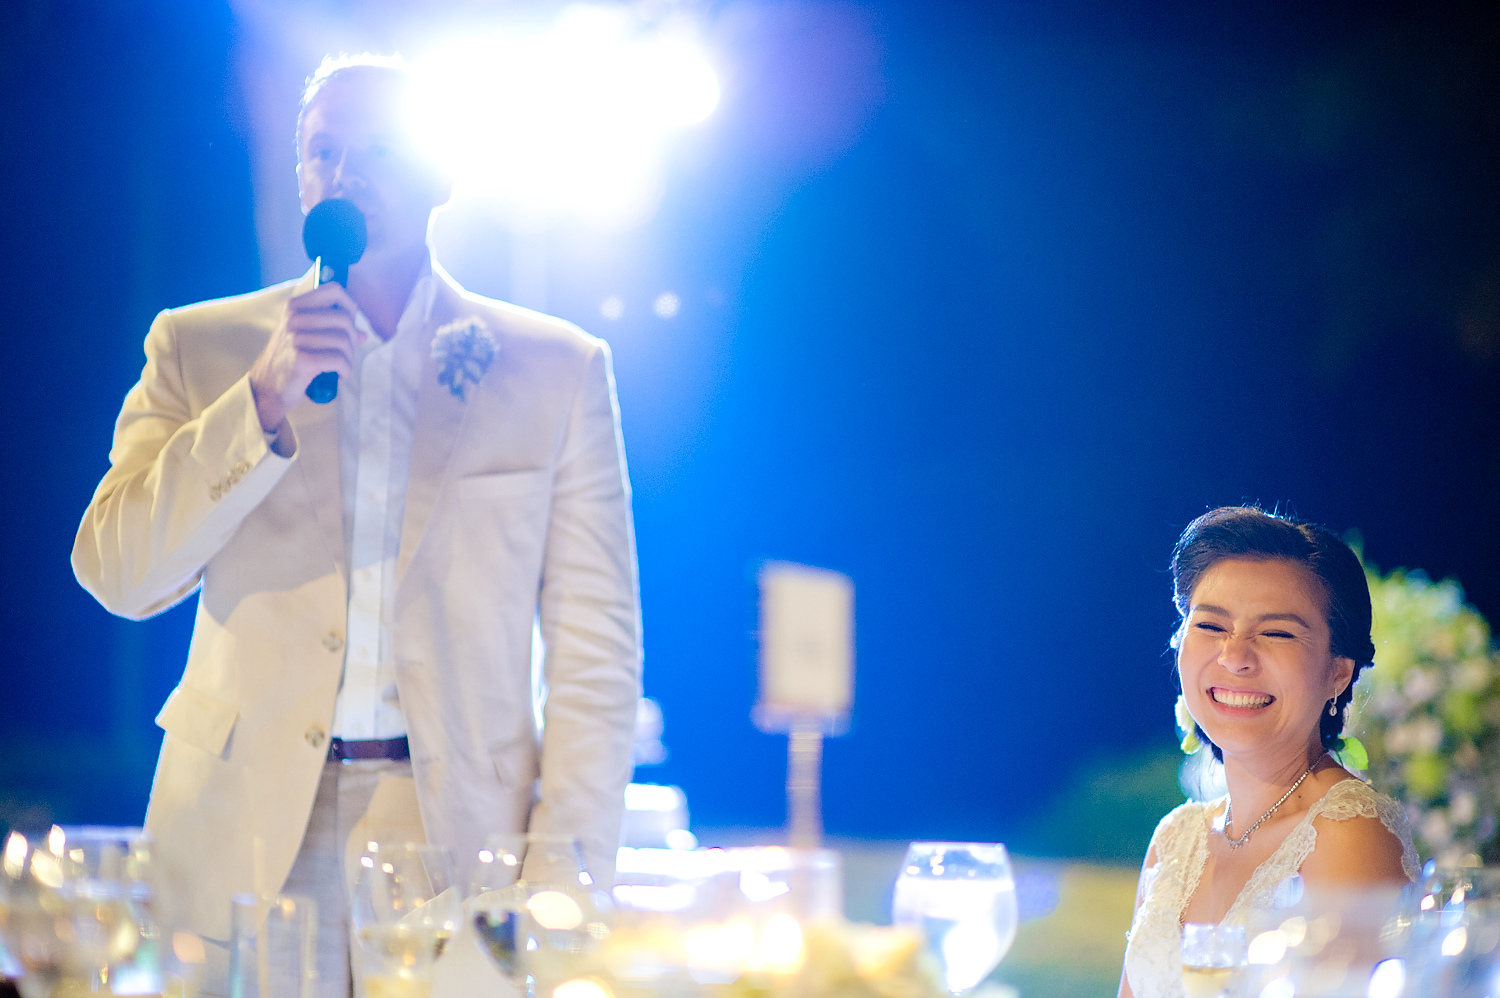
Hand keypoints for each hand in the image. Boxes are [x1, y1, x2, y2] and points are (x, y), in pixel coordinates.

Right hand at [248, 282, 365, 432]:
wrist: (267, 387)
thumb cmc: (290, 359)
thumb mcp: (305, 336)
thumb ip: (332, 330)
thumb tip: (363, 334)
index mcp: (295, 307)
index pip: (334, 290)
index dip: (349, 305)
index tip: (350, 323)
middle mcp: (294, 319)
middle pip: (343, 318)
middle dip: (351, 337)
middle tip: (346, 351)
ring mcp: (296, 339)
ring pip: (344, 340)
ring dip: (349, 356)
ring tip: (342, 365)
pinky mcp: (301, 360)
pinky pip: (338, 359)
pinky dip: (345, 369)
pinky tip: (341, 374)